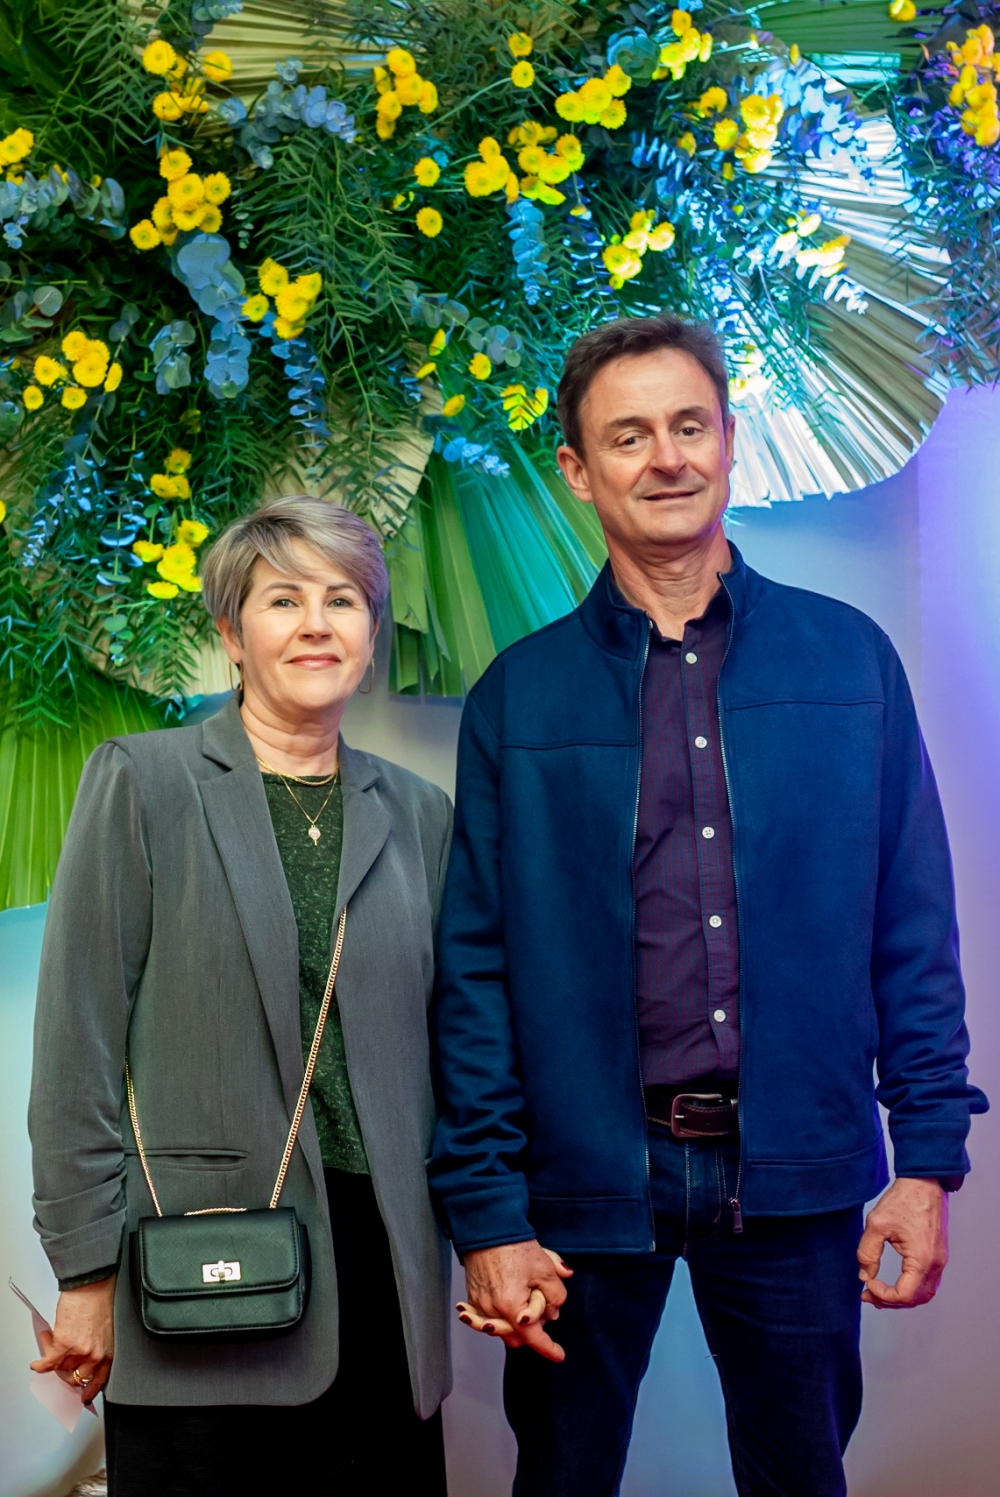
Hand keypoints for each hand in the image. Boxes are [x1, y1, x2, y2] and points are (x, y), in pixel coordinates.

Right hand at [30, 1277, 115, 1402]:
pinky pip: (47, 1363)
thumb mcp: (104, 1330)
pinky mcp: (63, 1345)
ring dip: (52, 1356)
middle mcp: (94, 1356)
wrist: (92, 1286)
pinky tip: (37, 1363)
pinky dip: (40, 1364)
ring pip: (59, 1368)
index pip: (99, 1381)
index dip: (90, 1391)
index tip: (84, 1398)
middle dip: (65, 1370)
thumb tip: (79, 1360)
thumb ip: (95, 1348)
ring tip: (51, 1339)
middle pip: (75, 1378)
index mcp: (107, 1352)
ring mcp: (79, 1352)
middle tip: (59, 1359)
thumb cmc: (99, 1302)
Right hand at [457, 1241, 572, 1361]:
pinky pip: (487, 1316)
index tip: (559, 1355)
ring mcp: (479, 1304)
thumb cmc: (514, 1246)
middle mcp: (492, 1311)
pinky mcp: (472, 1296)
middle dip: (531, 1329)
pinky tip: (507, 1298)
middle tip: (540, 1304)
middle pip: (515, 1337)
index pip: (532, 1337)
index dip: (548, 1348)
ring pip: (501, 1328)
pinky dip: (500, 1313)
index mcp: (511, 1307)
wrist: (487, 1227)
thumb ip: (556, 1295)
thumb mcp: (545, 1268)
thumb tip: (554, 1312)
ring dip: (515, 1321)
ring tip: (525, 1294)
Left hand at [857, 1178, 948, 1308]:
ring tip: (879, 1292)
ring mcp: (940, 1260)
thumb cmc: (902, 1200)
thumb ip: (868, 1253)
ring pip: (924, 1293)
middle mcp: (935, 1264)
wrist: (924, 1182)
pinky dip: (912, 1288)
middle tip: (868, 1296)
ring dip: (902, 1298)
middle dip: (890, 1301)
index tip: (867, 1285)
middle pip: (916, 1299)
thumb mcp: (876, 1224)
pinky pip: (928, 1282)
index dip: (883, 1295)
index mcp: (922, 1259)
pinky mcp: (938, 1255)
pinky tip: (895, 1283)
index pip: (904, 1295)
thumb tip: (864, 1276)